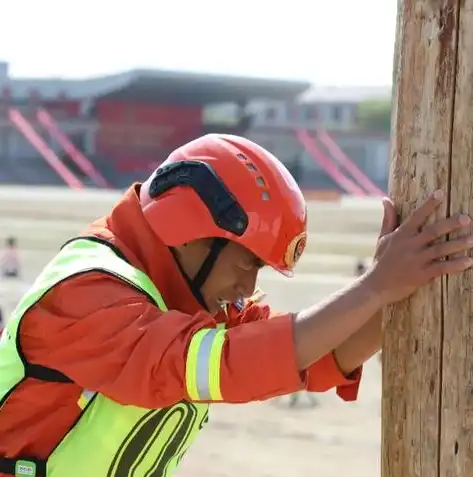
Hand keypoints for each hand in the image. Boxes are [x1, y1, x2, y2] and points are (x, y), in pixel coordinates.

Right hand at [364, 190, 472, 304]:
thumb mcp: (383, 238)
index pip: (416, 216)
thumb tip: (386, 199)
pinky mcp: (421, 275)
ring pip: (441, 249)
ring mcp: (416, 260)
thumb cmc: (380, 261)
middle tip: (467, 218)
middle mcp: (410, 245)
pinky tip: (469, 261)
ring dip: (458, 244)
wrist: (376, 286)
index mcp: (401, 235)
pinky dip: (455, 265)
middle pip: (433, 231)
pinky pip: (442, 268)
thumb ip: (388, 219)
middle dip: (451, 224)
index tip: (440, 194)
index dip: (428, 205)